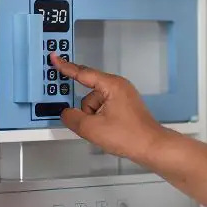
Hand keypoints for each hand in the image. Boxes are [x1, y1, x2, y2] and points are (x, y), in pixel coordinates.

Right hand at [50, 53, 166, 163]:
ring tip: (105, 131)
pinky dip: (100, 120)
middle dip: (85, 111)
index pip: (82, 73)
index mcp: (111, 85)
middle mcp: (118, 86)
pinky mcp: (124, 106)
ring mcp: (122, 96)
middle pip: (88, 95)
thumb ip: (72, 118)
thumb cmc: (129, 136)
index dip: (66, 67)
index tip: (55, 59)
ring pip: (94, 104)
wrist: (151, 147)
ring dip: (93, 118)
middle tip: (91, 125)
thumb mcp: (91, 128)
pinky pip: (103, 109)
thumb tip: (66, 113)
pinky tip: (107, 131)